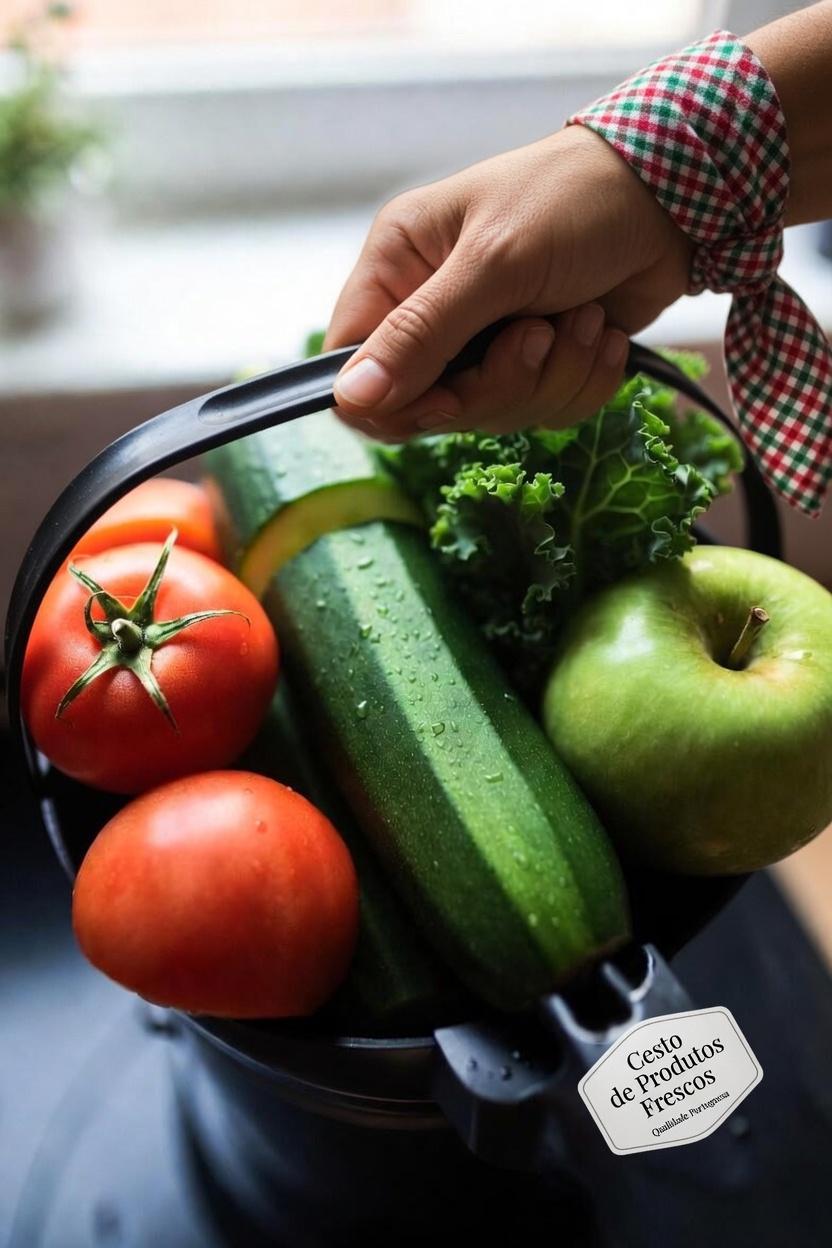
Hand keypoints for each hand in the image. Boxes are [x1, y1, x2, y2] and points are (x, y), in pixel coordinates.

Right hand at [324, 124, 692, 440]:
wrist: (676, 197)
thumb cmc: (574, 202)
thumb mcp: (493, 264)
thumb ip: (421, 335)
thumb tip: (352, 398)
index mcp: (399, 267)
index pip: (352, 365)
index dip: (391, 400)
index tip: (447, 398)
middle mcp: (433, 308)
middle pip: (429, 406)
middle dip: (497, 384)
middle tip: (537, 335)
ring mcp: (486, 339)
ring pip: (491, 414)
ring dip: (551, 378)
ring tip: (582, 320)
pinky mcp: (538, 361)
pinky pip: (542, 413)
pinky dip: (581, 382)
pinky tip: (601, 334)